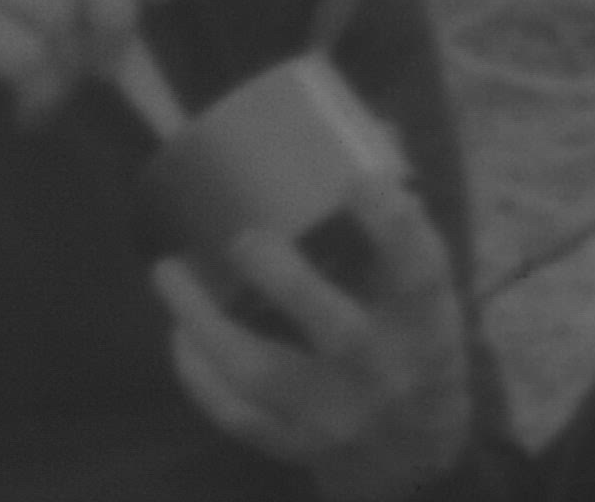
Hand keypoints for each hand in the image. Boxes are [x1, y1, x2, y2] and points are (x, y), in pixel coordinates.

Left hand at [152, 175, 471, 500]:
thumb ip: (396, 224)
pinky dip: (198, 374)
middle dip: (287, 282)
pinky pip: (235, 414)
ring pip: (263, 375)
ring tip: (168, 271)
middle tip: (245, 238)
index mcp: (426, 326)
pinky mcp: (294, 446)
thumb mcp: (424, 299)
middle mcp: (385, 375)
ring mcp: (334, 418)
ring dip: (207, 323)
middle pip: (339, 332)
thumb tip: (373, 129)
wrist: (417, 465)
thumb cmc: (415, 354)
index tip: (358, 177)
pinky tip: (177, 332)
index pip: (422, 274)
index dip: (393, 225)